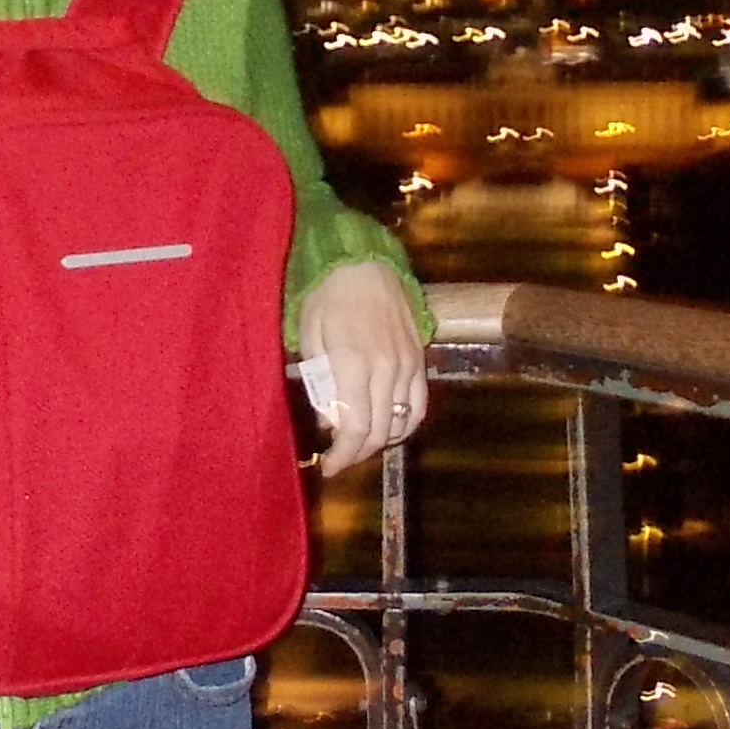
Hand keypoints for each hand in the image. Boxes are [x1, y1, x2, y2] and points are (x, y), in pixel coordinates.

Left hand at [297, 258, 428, 476]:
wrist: (362, 261)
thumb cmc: (326, 296)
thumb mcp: (309, 337)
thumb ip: (320, 384)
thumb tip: (331, 423)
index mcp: (353, 363)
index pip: (356, 427)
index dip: (344, 456)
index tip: (329, 467)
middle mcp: (386, 368)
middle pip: (380, 432)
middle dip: (359, 453)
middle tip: (341, 458)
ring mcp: (408, 364)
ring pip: (403, 423)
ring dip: (381, 441)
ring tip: (361, 443)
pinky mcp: (420, 358)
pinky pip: (420, 405)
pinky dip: (406, 425)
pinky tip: (390, 428)